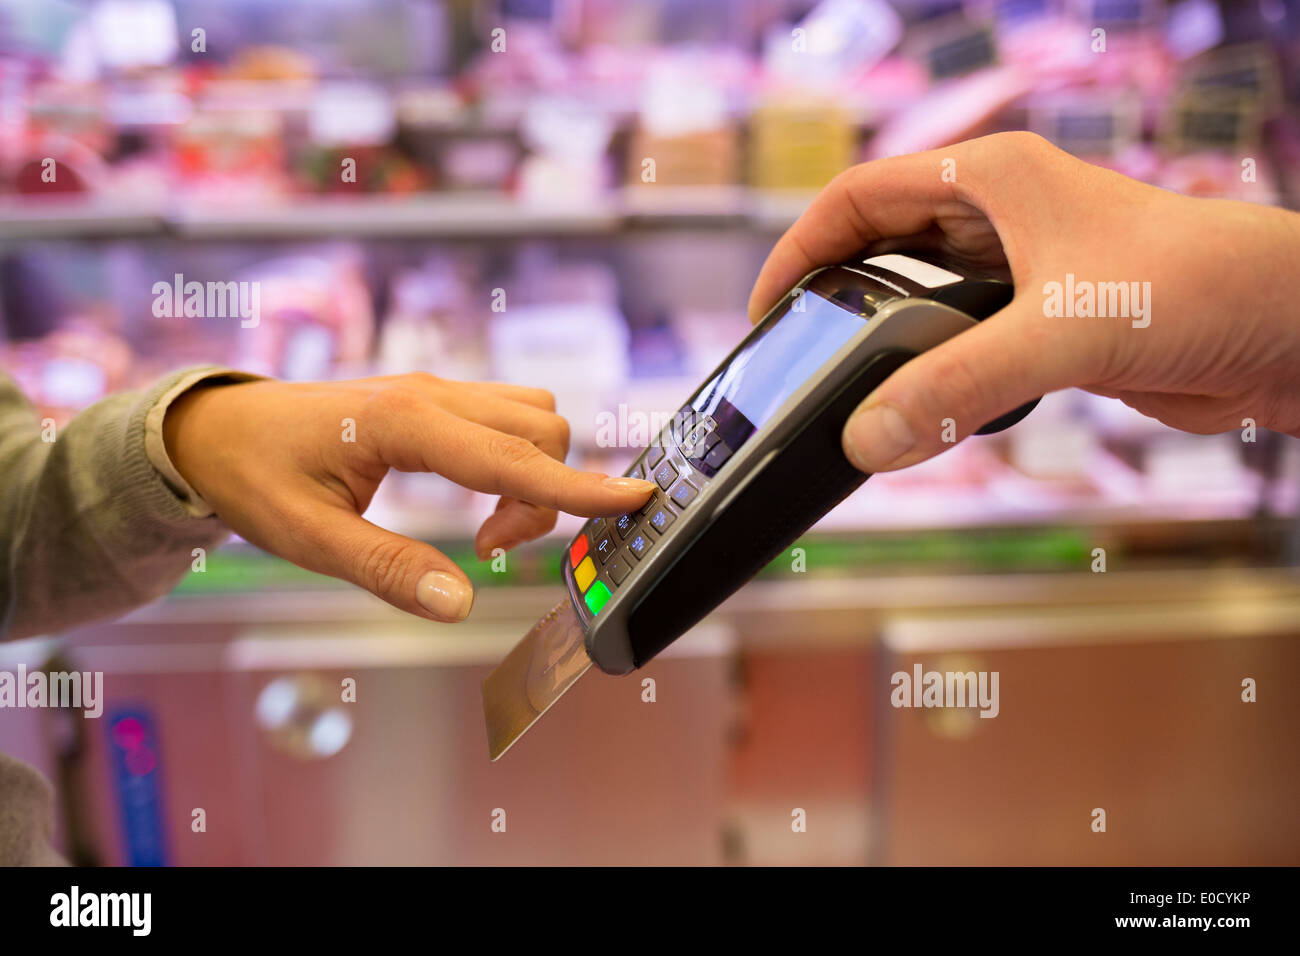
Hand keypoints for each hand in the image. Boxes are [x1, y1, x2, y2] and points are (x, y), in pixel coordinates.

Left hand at [162, 373, 654, 621]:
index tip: (636, 498)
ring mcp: (437, 389)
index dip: (578, 486)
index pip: (512, 458)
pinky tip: (477, 495)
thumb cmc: (255, 477)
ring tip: (484, 525)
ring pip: (534, 416)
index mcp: (403, 422)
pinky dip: (517, 458)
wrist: (217, 427)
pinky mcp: (436, 398)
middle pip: (541, 430)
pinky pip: (508, 416)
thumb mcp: (308, 538)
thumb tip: (460, 602)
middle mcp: (431, 394)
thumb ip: (387, 569)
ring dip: (534, 473)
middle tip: (490, 546)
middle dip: (545, 495)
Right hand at [749, 131, 1299, 473]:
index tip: (765, 307)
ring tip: (844, 392)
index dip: (800, 247)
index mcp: (989, 180)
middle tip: (796, 358)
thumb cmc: (1199, 286)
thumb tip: (865, 438)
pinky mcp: (1044, 323)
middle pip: (879, 248)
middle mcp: (998, 218)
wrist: (1286, 331)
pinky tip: (921, 409)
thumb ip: (958, 384)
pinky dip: (929, 376)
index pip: (858, 198)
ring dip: (882, 344)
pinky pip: (959, 346)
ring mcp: (1021, 271)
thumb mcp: (1062, 331)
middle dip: (833, 297)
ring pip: (919, 301)